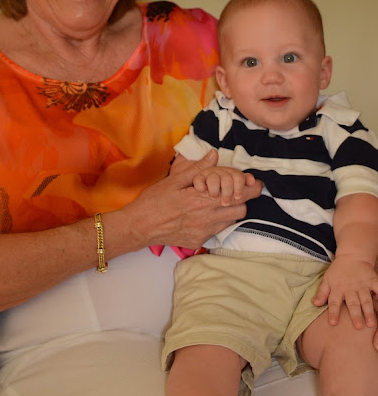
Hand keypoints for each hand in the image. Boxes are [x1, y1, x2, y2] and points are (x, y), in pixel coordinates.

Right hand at [128, 150, 261, 250]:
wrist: (140, 226)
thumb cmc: (154, 201)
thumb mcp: (174, 180)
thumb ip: (198, 169)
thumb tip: (214, 155)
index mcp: (202, 198)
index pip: (237, 194)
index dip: (251, 189)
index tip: (256, 184)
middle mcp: (206, 217)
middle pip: (240, 209)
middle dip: (242, 199)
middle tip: (235, 191)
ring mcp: (203, 231)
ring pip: (231, 221)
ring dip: (230, 211)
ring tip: (219, 202)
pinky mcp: (198, 241)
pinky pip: (217, 231)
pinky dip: (217, 221)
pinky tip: (205, 214)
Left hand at [312, 255, 377, 328]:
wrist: (352, 256)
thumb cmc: (338, 271)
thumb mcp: (327, 280)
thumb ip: (322, 293)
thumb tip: (314, 304)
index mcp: (338, 288)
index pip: (334, 302)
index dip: (333, 312)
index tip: (333, 323)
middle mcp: (350, 288)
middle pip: (352, 303)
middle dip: (355, 315)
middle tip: (358, 327)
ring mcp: (362, 284)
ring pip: (366, 299)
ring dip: (369, 311)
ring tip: (371, 323)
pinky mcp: (372, 280)